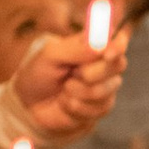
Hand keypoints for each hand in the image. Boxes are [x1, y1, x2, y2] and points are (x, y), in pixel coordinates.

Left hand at [10, 24, 129, 142]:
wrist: (30, 105)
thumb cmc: (39, 73)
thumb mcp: (50, 56)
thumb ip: (76, 48)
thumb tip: (101, 45)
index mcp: (93, 45)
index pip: (118, 40)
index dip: (118, 45)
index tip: (107, 54)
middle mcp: (104, 64)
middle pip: (118, 65)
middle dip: (92, 73)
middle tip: (72, 74)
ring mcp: (105, 87)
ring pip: (104, 90)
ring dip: (77, 91)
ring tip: (64, 89)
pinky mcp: (101, 108)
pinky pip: (96, 109)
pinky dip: (74, 107)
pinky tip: (65, 103)